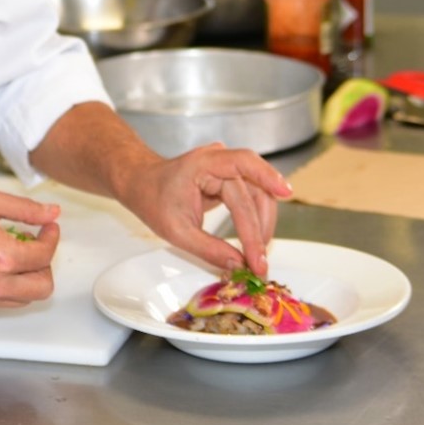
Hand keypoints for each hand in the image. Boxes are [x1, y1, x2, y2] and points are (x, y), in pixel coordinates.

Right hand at [0, 187, 60, 308]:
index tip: (48, 228)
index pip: (45, 256)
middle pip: (42, 288)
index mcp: (2, 257)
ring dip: (26, 278)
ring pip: (21, 299)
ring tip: (11, 254)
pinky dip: (3, 286)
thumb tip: (52, 213)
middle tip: (35, 247)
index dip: (52, 238)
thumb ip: (25, 209)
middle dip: (46, 266)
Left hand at [119, 143, 290, 277]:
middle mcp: (220, 159)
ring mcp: (227, 168)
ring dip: (262, 226)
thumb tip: (238, 265)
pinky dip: (255, 221)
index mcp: (204, 162)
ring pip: (258, 194)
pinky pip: (252, 198)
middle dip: (261, 227)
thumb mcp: (176, 231)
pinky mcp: (230, 179)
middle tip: (260, 261)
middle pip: (255, 188)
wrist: (141, 183)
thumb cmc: (152, 199)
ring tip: (258, 256)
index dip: (264, 190)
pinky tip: (256, 242)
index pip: (241, 175)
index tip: (282, 206)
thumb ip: (209, 249)